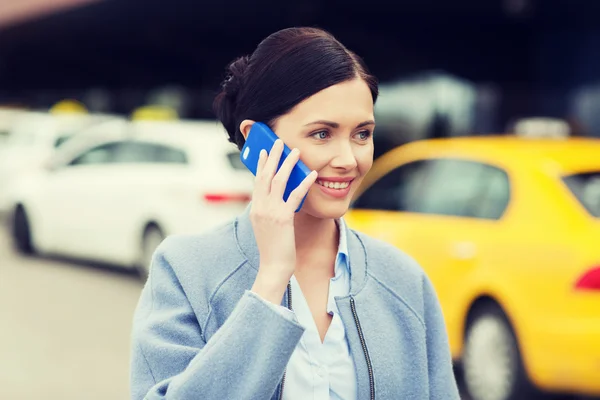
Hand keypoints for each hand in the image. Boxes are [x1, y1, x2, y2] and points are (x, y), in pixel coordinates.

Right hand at [249, 139, 317, 303]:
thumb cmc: (273, 247)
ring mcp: (271, 211)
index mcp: (255, 208)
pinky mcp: (283, 218)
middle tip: (278, 142)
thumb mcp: (266, 225)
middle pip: (265, 175)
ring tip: (295, 151)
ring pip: (278, 181)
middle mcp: (260, 207)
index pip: (257, 180)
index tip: (264, 151)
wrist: (273, 266)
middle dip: (272, 156)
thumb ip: (269, 209)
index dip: (261, 164)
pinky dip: (303, 183)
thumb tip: (278, 194)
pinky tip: (311, 174)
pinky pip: (294, 196)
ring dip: (287, 163)